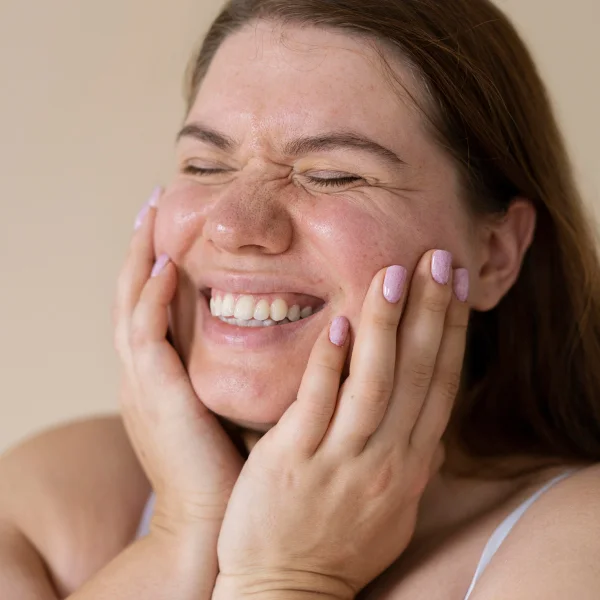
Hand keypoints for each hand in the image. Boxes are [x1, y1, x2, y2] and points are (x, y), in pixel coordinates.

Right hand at [113, 188, 243, 538]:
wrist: (214, 524)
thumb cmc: (232, 465)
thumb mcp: (229, 406)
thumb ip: (241, 368)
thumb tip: (283, 333)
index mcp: (162, 377)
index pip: (152, 307)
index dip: (156, 266)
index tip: (172, 227)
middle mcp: (145, 375)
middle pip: (133, 296)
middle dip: (139, 249)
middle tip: (150, 204)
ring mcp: (143, 385)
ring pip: (130, 306)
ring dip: (139, 258)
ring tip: (149, 215)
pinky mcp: (154, 397)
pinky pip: (145, 336)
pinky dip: (153, 298)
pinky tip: (168, 266)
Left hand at [213, 250, 468, 598]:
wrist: (285, 590)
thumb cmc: (336, 542)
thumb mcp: (389, 505)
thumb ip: (407, 460)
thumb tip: (427, 425)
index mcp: (410, 464)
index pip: (442, 385)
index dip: (452, 331)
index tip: (456, 287)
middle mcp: (386, 459)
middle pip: (419, 373)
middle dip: (431, 312)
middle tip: (437, 259)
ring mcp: (341, 460)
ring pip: (376, 382)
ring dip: (387, 325)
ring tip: (393, 274)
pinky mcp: (294, 462)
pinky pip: (318, 405)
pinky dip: (331, 365)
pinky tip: (337, 326)